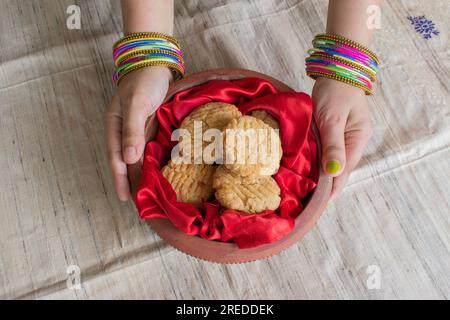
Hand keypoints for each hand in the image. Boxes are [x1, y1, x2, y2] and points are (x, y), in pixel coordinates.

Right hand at [105, 66, 172, 200]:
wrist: (157, 63)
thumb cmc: (143, 81)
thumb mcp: (135, 105)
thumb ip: (132, 131)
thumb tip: (129, 159)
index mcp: (115, 127)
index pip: (117, 158)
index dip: (121, 179)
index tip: (125, 198)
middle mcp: (126, 132)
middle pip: (129, 162)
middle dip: (133, 182)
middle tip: (141, 205)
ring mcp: (141, 130)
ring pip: (141, 158)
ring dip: (145, 174)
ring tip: (152, 194)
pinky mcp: (154, 127)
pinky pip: (154, 149)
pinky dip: (156, 162)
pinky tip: (163, 173)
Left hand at [312, 78, 372, 200]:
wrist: (337, 67)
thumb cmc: (335, 90)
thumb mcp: (331, 118)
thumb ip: (333, 145)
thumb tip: (334, 172)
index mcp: (358, 138)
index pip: (345, 170)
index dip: (333, 187)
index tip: (320, 204)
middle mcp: (356, 140)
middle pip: (341, 168)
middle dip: (328, 184)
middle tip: (310, 201)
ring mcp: (348, 135)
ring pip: (335, 160)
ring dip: (324, 174)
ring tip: (309, 190)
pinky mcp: (338, 130)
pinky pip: (331, 151)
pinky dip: (321, 160)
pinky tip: (311, 169)